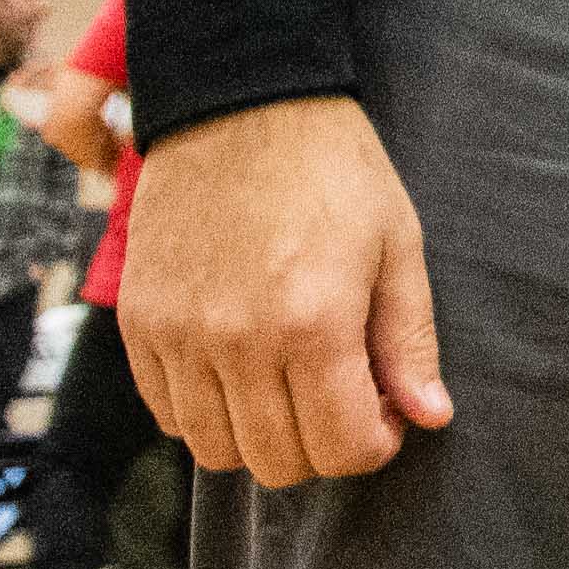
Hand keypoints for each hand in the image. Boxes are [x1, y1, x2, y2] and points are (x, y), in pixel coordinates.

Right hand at [121, 93, 450, 485]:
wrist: (238, 105)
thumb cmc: (333, 170)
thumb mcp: (398, 245)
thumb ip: (408, 340)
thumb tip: (430, 417)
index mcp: (313, 324)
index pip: (339, 448)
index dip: (373, 447)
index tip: (386, 415)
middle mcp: (236, 343)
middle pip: (275, 462)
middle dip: (322, 449)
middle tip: (345, 401)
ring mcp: (177, 337)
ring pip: (215, 449)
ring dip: (262, 437)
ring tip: (293, 387)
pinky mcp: (138, 324)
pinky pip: (168, 414)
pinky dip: (206, 413)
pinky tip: (241, 373)